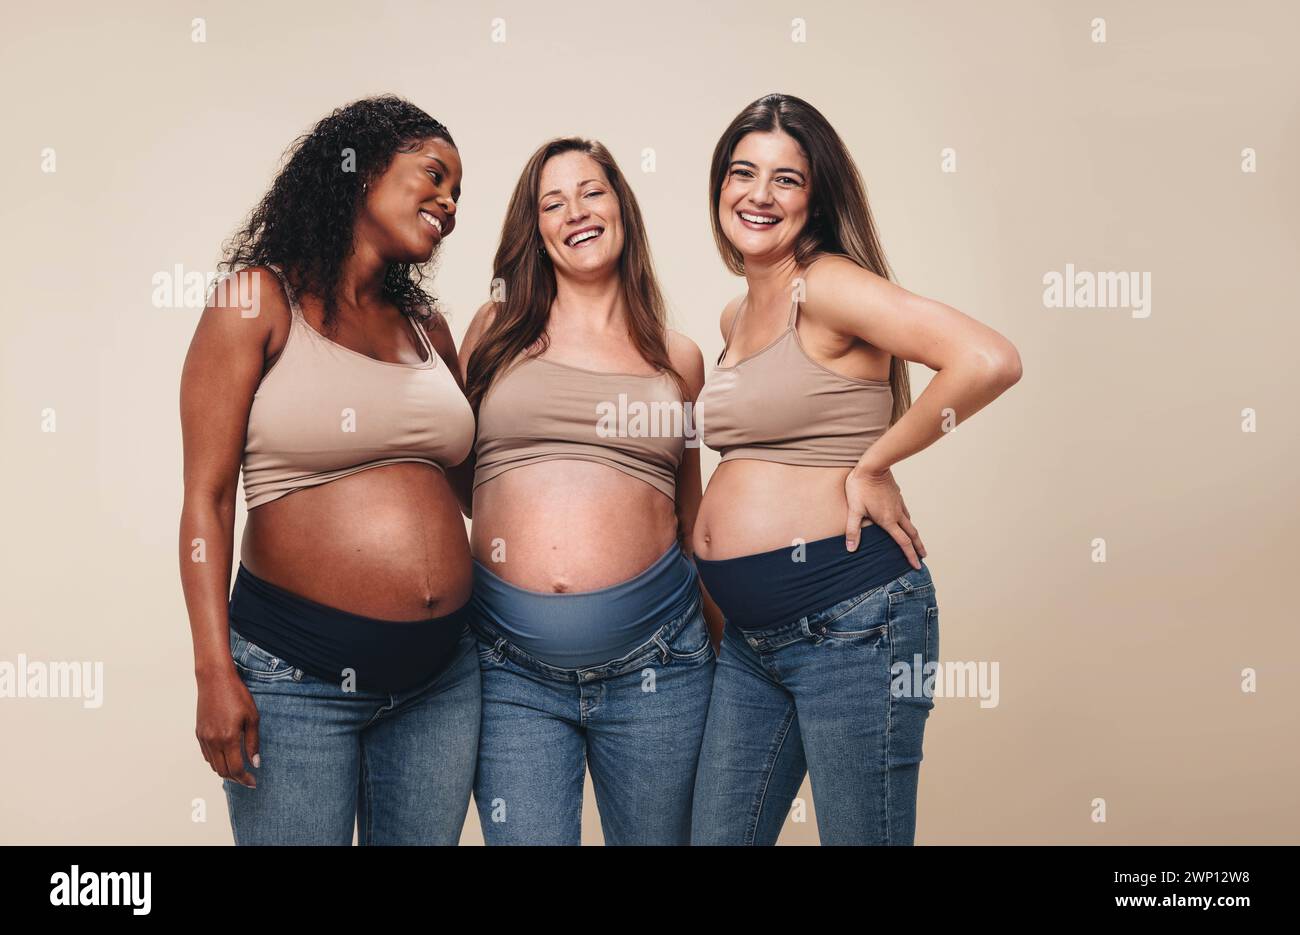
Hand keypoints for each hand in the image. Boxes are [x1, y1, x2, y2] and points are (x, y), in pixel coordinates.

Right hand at [196, 668, 260, 788]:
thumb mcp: (252, 718)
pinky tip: (227, 756)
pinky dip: (216, 761)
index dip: (245, 779)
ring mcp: (204, 738)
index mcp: (228, 738)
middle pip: (223, 771)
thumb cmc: (237, 695)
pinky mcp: (199, 733)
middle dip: (236, 778)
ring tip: (239, 769)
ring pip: (213, 765)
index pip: (235, 769)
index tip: (253, 783)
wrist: (214, 679)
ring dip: (225, 770)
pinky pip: (207, 755)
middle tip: (247, 778)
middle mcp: (213, 741)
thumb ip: (253, 743)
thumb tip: (255, 763)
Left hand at [844, 466, 926, 566]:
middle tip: (924, 557)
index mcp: (888, 520)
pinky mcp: (897, 496)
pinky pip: (905, 512)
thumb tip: (851, 548)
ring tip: (915, 541)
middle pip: (912, 534)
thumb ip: (853, 530)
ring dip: (913, 534)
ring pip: (910, 522)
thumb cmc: (861, 487)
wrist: (872, 466)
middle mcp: (897, 514)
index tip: (917, 566)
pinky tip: (904, 520)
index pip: (903, 542)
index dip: (911, 555)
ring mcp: (898, 504)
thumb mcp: (854, 510)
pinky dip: (907, 520)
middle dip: (918, 547)